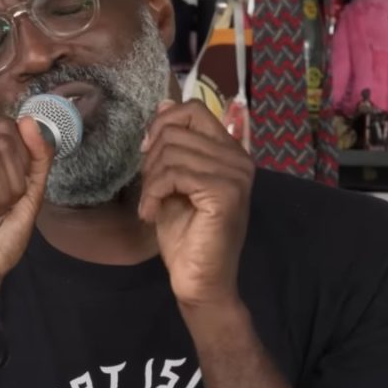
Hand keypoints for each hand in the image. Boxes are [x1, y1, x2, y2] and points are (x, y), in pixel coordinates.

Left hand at [138, 100, 254, 307]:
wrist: (200, 281)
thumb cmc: (186, 237)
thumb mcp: (172, 182)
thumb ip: (172, 146)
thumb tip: (163, 105)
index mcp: (230, 152)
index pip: (194, 109)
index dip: (163, 124)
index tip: (148, 153)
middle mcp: (239, 159)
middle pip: (177, 129)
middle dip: (152, 158)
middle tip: (150, 189)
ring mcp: (235, 175)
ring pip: (172, 151)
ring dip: (150, 180)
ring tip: (152, 205)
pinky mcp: (225, 193)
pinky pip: (174, 174)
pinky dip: (153, 193)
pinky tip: (151, 214)